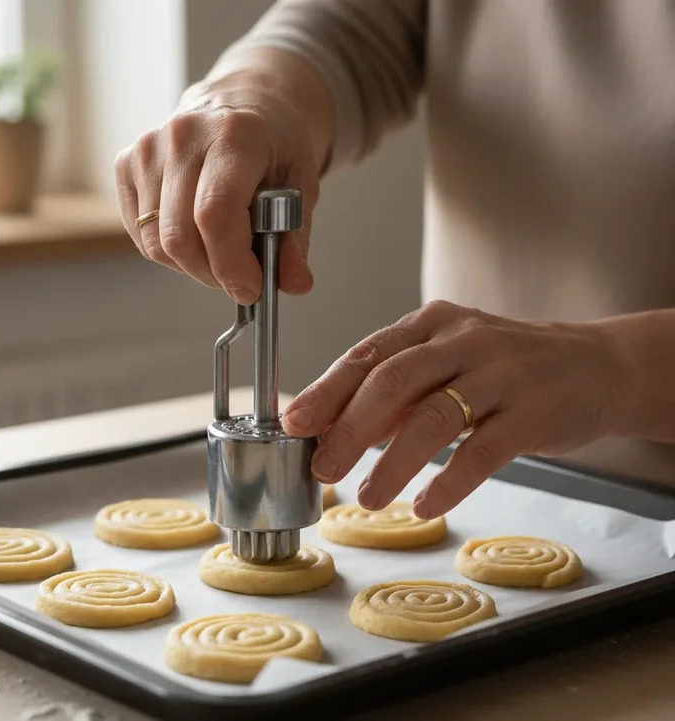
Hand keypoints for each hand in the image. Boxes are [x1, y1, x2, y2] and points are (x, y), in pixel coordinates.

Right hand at [113, 70, 319, 305]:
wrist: (242, 104)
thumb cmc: (272, 146)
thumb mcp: (301, 187)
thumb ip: (295, 238)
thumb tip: (295, 283)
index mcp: (234, 135)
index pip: (215, 215)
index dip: (231, 265)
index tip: (251, 287)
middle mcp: (183, 136)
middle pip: (180, 238)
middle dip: (213, 274)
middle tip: (239, 275)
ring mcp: (148, 149)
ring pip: (157, 244)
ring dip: (191, 266)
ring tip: (219, 250)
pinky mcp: (126, 163)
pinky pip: (141, 234)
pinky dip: (169, 250)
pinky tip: (194, 234)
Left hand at [282, 301, 621, 518]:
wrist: (596, 365)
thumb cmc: (508, 367)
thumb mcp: (448, 363)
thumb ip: (398, 394)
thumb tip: (340, 431)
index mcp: (432, 324)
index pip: (368, 355)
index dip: (327, 391)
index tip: (295, 424)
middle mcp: (463, 339)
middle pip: (392, 381)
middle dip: (348, 428)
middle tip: (323, 467)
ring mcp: (502, 372)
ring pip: (433, 417)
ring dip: (392, 463)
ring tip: (366, 496)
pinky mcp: (534, 412)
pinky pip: (482, 451)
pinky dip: (448, 482)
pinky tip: (425, 505)